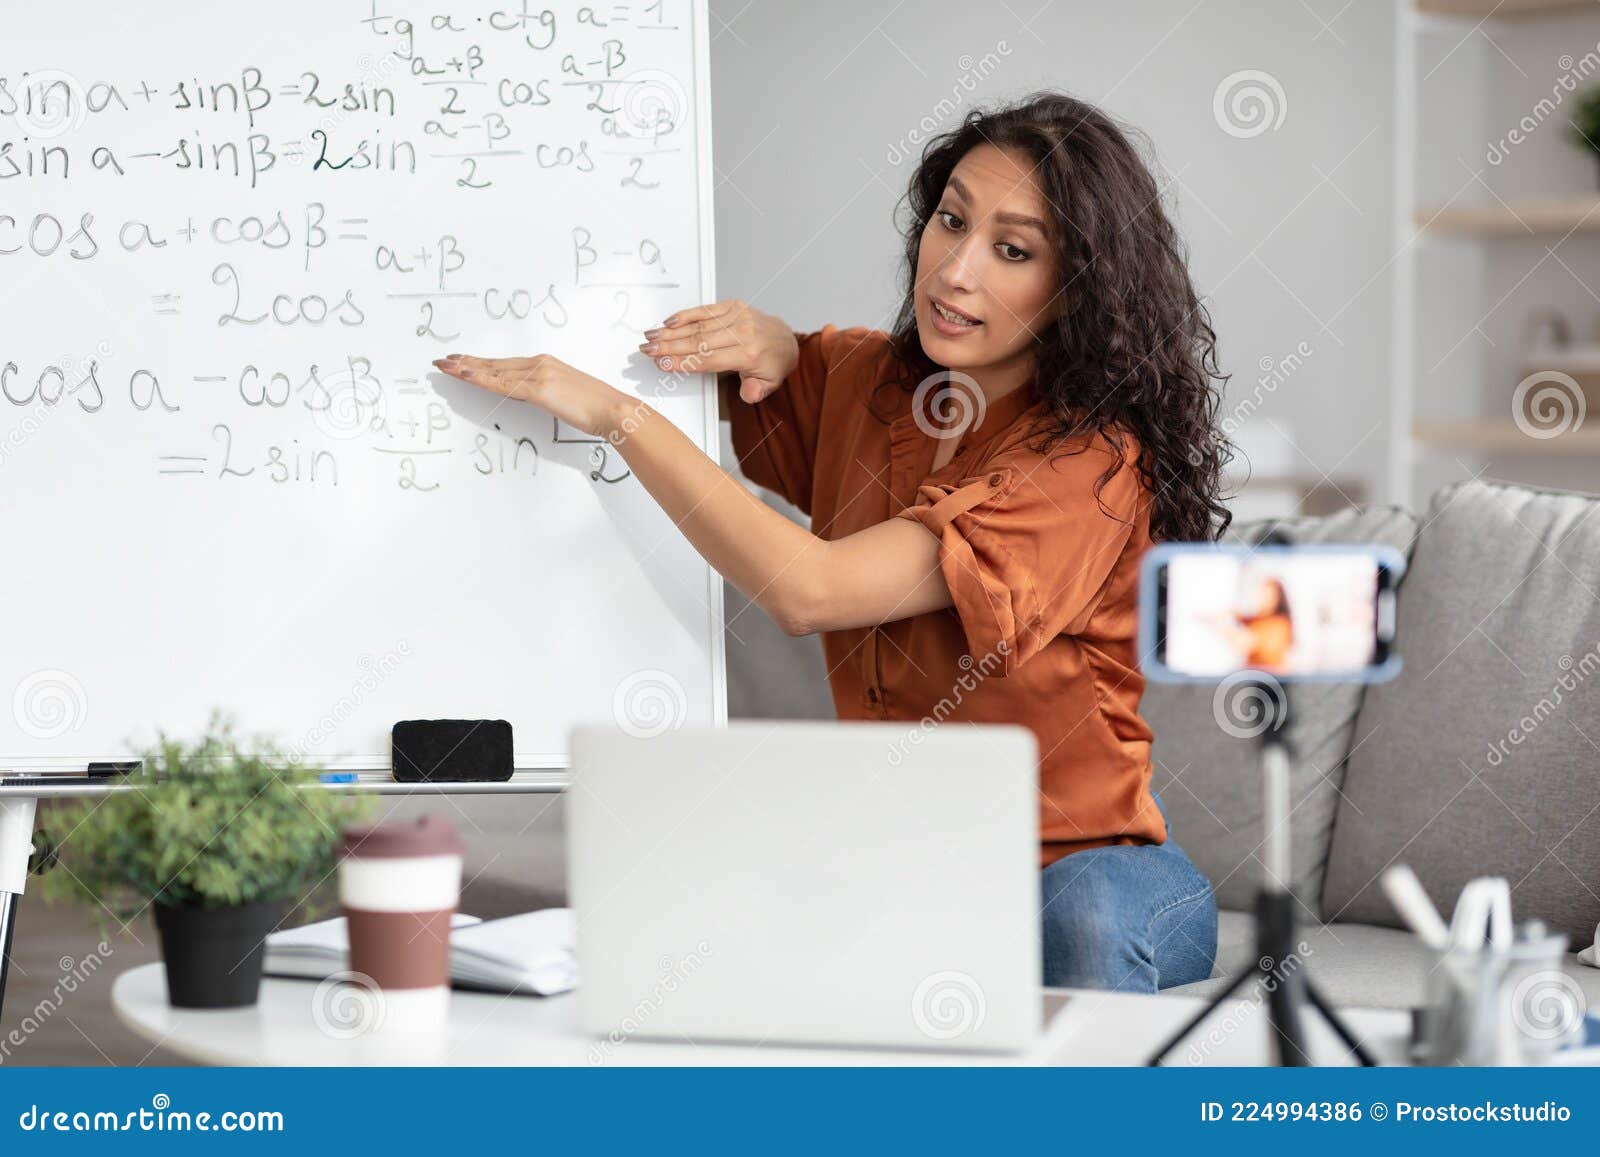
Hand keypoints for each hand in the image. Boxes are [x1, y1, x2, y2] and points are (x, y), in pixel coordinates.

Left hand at [432, 353, 630, 437]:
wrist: (613, 409)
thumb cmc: (594, 408)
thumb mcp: (563, 397)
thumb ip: (543, 393)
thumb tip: (527, 396)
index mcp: (545, 364)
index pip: (505, 364)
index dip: (480, 363)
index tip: (461, 361)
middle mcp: (540, 364)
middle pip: (495, 364)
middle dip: (466, 362)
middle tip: (443, 361)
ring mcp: (539, 374)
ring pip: (495, 372)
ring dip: (467, 369)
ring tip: (446, 367)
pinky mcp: (540, 389)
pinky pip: (504, 385)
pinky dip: (482, 379)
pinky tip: (466, 376)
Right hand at [639, 299, 797, 403]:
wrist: (786, 341)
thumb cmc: (772, 365)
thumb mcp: (769, 385)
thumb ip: (756, 391)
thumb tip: (748, 395)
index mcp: (749, 354)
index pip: (710, 359)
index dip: (684, 362)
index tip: (663, 364)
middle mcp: (742, 332)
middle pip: (698, 341)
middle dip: (669, 346)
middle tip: (647, 350)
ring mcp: (737, 317)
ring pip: (698, 325)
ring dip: (671, 331)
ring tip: (651, 337)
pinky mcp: (733, 306)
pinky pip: (706, 309)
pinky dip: (686, 315)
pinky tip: (668, 321)